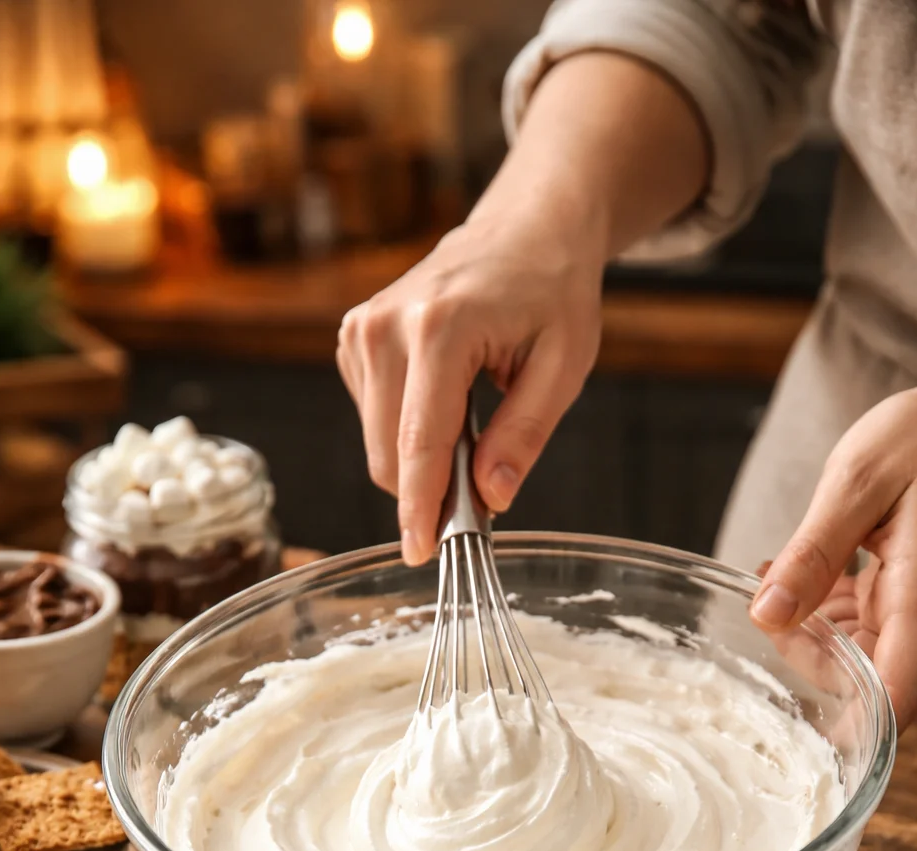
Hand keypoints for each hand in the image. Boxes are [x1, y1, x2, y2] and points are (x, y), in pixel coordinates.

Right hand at [337, 215, 602, 564]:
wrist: (524, 231)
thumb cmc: (551, 292)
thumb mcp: (563, 367)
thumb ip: (523, 436)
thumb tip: (489, 498)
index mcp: (440, 327)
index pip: (420, 442)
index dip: (420, 508)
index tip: (421, 554)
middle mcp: (386, 325)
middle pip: (389, 455)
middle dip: (430, 490)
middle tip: (484, 487)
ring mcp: (361, 329)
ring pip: (379, 444)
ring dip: (422, 459)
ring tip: (473, 422)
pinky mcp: (353, 339)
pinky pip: (374, 420)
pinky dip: (409, 431)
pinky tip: (445, 399)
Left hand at [749, 359, 916, 727]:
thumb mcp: (856, 481)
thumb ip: (812, 554)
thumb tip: (768, 616)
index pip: (894, 698)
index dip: (846, 730)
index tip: (792, 730)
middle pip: (858, 682)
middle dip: (801, 650)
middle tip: (766, 587)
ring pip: (854, 658)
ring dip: (807, 626)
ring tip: (776, 568)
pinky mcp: (916, 606)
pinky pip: (863, 631)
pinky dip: (826, 610)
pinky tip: (801, 572)